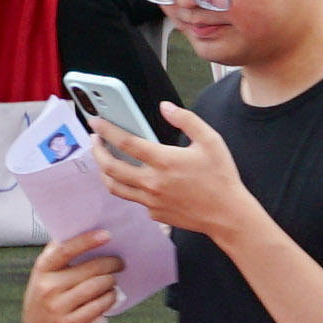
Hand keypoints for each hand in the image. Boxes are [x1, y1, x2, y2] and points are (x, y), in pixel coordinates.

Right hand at [15, 232, 137, 322]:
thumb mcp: (45, 273)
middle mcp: (47, 287)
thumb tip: (86, 230)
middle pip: (89, 270)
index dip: (86, 241)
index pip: (65, 250)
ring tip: (113, 280)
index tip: (107, 234)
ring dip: (110, 282)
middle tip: (120, 262)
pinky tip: (111, 295)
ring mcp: (57, 307)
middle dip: (110, 263)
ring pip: (96, 287)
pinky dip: (109, 299)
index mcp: (42, 269)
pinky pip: (97, 306)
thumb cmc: (49, 292)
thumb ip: (58, 253)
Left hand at [82, 100, 264, 260]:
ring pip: (115, 187)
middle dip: (97, 151)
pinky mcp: (155, 213)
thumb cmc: (221, 178)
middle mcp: (152, 182)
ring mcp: (151, 201)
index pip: (125, 142)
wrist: (228, 215)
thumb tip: (166, 107)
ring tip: (104, 160)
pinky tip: (133, 179)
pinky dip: (128, 187)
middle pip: (110, 167)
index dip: (106, 130)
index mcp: (164, 161)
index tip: (95, 122)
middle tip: (94, 140)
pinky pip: (134, 199)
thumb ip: (187, 120)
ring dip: (104, 172)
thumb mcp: (210, 141)